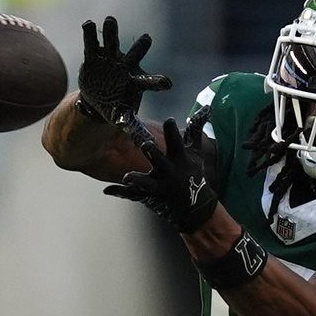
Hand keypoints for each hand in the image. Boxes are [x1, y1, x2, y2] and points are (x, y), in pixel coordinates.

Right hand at [76, 15, 171, 123]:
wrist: (97, 97)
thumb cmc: (115, 106)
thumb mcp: (123, 118)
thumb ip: (134, 129)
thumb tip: (148, 147)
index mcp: (137, 82)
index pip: (150, 82)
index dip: (158, 82)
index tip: (167, 83)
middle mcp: (125, 66)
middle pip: (135, 56)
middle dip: (140, 47)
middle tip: (147, 38)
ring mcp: (109, 59)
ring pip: (112, 44)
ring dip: (112, 32)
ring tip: (110, 20)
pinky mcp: (93, 56)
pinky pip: (91, 44)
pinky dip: (89, 34)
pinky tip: (88, 24)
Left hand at [103, 114, 218, 232]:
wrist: (196, 206)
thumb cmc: (193, 173)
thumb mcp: (196, 153)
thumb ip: (196, 131)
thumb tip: (207, 108)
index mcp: (179, 158)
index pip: (176, 142)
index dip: (172, 131)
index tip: (168, 120)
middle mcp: (169, 171)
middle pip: (159, 160)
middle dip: (153, 153)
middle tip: (146, 145)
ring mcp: (159, 184)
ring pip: (147, 182)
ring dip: (137, 179)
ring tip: (127, 177)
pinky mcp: (151, 195)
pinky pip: (133, 194)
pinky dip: (120, 192)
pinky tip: (108, 189)